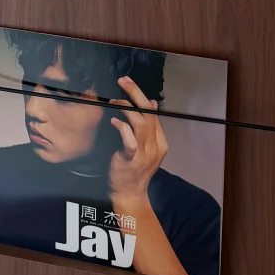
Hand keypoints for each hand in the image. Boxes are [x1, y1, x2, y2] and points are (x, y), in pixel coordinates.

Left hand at [107, 75, 168, 211]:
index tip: (128, 82)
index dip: (141, 95)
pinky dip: (122, 128)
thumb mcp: (146, 146)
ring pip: (141, 124)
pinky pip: (130, 141)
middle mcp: (155, 146)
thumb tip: (152, 103)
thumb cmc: (135, 168)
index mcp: (161, 142)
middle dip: (135, 94)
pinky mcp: (132, 160)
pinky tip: (114, 121)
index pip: (153, 113)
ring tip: (114, 101)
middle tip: (123, 81)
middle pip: (149, 114)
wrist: (130, 194)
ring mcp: (145, 154)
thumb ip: (150, 127)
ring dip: (127, 108)